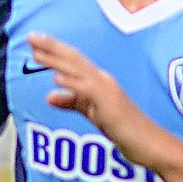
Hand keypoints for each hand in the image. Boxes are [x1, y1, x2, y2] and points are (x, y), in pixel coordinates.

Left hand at [30, 32, 142, 149]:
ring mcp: (108, 92)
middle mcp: (104, 81)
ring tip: (37, 52)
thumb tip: (49, 95)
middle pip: (74, 59)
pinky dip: (72, 83)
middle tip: (31, 36)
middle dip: (52, 47)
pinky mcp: (110, 106)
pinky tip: (57, 78)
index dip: (54, 50)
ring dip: (57, 61)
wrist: (152, 145)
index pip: (73, 61)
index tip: (35, 42)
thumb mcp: (94, 114)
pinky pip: (88, 91)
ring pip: (79, 71)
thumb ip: (73, 102)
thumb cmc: (127, 131)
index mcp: (100, 82)